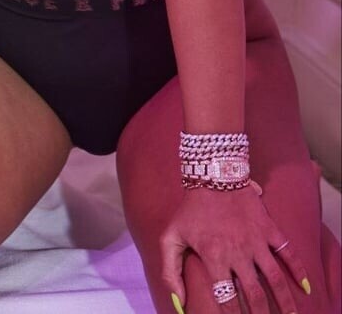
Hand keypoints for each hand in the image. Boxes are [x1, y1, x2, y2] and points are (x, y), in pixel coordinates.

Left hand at [161, 184, 310, 311]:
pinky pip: (287, 252)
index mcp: (214, 257)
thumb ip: (170, 272)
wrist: (212, 175)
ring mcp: (256, 241)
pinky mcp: (268, 228)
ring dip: (285, 302)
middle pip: (254, 295)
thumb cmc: (190, 210)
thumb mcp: (171, 238)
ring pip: (275, 279)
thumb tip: (178, 304)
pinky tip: (304, 287)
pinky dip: (298, 270)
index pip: (226, 299)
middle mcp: (238, 252)